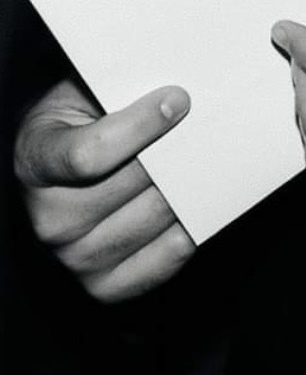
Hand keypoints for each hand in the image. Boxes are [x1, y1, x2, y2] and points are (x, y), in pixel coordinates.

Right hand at [15, 78, 195, 301]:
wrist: (62, 166)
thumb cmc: (79, 120)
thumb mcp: (82, 91)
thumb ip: (118, 89)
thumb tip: (174, 92)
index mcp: (36, 162)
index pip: (90, 154)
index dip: (140, 125)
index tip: (178, 99)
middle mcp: (49, 219)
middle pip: (134, 182)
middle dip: (174, 150)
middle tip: (201, 127)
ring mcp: (75, 257)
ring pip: (156, 214)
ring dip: (187, 185)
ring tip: (200, 159)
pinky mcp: (105, 285)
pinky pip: (163, 259)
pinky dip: (188, 228)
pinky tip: (196, 201)